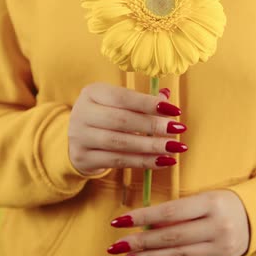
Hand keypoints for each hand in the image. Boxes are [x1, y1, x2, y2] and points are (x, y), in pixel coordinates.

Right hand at [68, 82, 187, 175]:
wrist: (78, 140)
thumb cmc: (106, 117)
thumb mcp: (118, 103)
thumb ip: (141, 101)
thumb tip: (166, 97)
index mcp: (93, 93)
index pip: (123, 97)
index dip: (149, 103)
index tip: (174, 110)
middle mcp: (83, 113)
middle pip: (121, 120)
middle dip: (153, 125)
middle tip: (177, 130)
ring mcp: (80, 137)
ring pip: (120, 143)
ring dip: (151, 146)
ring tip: (174, 148)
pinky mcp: (84, 158)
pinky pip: (118, 161)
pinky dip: (143, 162)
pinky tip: (162, 161)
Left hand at [107, 190, 249, 255]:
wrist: (254, 216)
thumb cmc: (220, 202)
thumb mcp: (202, 197)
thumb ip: (177, 210)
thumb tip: (143, 224)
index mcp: (211, 203)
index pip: (170, 212)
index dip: (142, 217)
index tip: (120, 221)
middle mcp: (217, 226)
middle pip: (172, 237)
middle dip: (140, 243)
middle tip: (116, 246)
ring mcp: (219, 247)